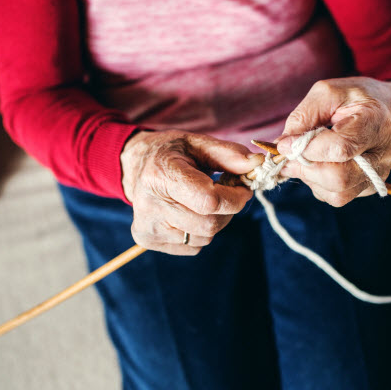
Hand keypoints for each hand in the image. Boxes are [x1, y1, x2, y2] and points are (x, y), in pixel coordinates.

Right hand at [120, 130, 262, 254]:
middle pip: (209, 225)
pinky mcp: (148, 240)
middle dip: (228, 211)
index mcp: (161, 176)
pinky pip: (193, 247)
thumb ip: (228, 154)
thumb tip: (256, 164)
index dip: (234, 198)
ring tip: (204, 201)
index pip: (209, 201)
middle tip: (227, 194)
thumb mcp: (197, 143)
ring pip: (204, 238)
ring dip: (215, 221)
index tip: (243, 188)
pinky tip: (189, 212)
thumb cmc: (170, 152)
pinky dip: (201, 232)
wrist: (134, 165)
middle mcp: (150, 205)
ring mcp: (148, 226)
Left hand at [275, 77, 390, 206]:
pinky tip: (318, 165)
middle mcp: (382, 154)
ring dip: (311, 179)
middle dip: (306, 169)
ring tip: (304, 158)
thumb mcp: (325, 93)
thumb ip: (303, 118)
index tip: (284, 145)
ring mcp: (378, 174)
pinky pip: (338, 197)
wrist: (381, 108)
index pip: (340, 148)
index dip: (307, 149)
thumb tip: (282, 148)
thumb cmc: (352, 98)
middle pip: (340, 178)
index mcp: (375, 122)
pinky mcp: (369, 187)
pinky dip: (319, 185)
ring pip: (338, 194)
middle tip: (288, 156)